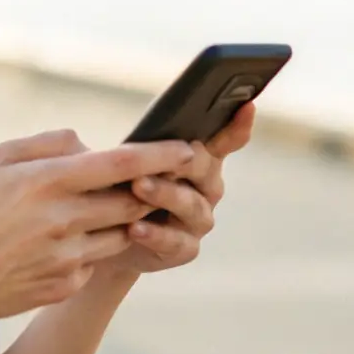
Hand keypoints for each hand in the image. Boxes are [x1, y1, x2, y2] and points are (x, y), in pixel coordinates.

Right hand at [0, 129, 194, 324]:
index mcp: (47, 181)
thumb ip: (50, 144)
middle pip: (132, 200)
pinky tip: (52, 249)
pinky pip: (94, 263)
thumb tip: (92, 145)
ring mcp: (65, 257)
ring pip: (120, 234)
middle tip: (153, 181)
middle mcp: (62, 220)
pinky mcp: (64, 286)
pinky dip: (87, 251)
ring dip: (118, 221)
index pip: (122, 162)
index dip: (162, 154)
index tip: (189, 149)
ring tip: (88, 214)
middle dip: (148, 190)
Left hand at [112, 102, 256, 274]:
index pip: (224, 139)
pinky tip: (134, 227)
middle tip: (160, 156)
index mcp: (198, 159)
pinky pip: (175, 241)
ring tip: (137, 186)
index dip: (238, 125)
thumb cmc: (120, 185)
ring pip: (190, 204)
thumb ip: (139, 145)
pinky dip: (154, 234)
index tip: (246, 106)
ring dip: (163, 194)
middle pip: (204, 168)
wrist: (106, 235)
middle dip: (184, 160)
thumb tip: (122, 130)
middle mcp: (206, 188)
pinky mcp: (184, 248)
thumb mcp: (126, 159)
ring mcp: (198, 219)